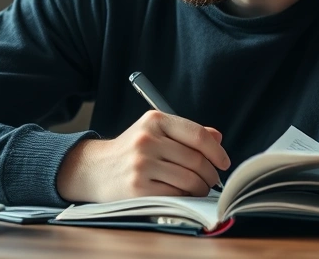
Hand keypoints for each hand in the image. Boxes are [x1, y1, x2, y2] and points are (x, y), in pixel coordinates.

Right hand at [56, 110, 229, 202]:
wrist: (94, 169)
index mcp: (154, 121)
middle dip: (210, 174)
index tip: (224, 162)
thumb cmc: (131, 151)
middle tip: (212, 180)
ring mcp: (141, 164)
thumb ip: (185, 133)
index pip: (197, 135)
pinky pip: (175, 195)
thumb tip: (217, 138)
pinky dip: (185, 198)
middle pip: (196, 160)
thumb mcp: (154, 132)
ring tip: (199, 189)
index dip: (216, 151)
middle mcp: (147, 140)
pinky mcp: (138, 188)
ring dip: (200, 188)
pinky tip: (183, 196)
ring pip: (189, 179)